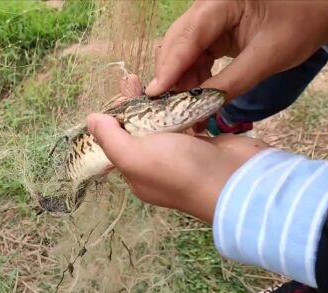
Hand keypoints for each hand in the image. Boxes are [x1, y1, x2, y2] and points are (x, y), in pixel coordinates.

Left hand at [89, 75, 269, 222]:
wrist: (237, 179)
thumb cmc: (180, 170)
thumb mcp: (134, 157)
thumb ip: (110, 139)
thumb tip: (90, 121)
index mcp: (136, 173)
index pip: (117, 142)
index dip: (114, 118)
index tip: (117, 94)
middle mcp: (156, 165)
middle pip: (138, 129)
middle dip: (132, 103)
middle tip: (131, 78)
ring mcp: (181, 153)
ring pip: (162, 122)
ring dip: (156, 100)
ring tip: (152, 78)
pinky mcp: (203, 142)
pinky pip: (185, 120)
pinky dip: (180, 104)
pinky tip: (178, 87)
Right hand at [146, 0, 327, 99]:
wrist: (319, 9)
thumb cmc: (301, 23)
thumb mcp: (267, 57)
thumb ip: (230, 83)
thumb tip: (197, 107)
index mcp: (220, 3)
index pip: (186, 37)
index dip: (169, 68)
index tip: (156, 94)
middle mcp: (206, 7)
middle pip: (175, 44)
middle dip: (171, 77)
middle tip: (167, 109)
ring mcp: (207, 19)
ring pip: (180, 53)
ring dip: (181, 82)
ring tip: (184, 110)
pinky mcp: (211, 32)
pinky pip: (192, 56)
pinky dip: (193, 78)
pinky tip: (195, 98)